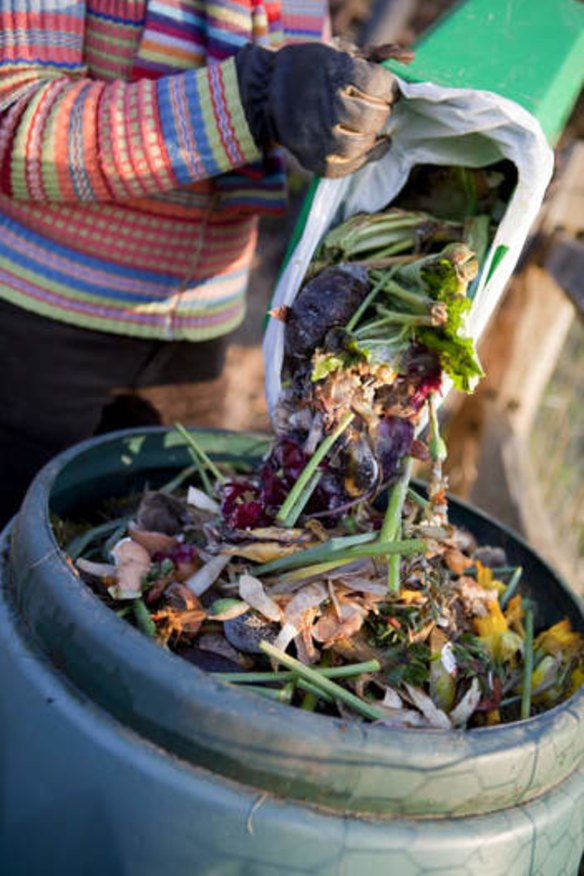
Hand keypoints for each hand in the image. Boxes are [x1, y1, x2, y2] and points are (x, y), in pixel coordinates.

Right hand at [235, 42, 396, 178]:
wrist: (268, 95)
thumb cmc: (309, 72)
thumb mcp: (335, 55)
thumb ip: (369, 60)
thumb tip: (410, 60)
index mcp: (334, 75)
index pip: (379, 85)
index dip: (389, 87)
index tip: (385, 88)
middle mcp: (328, 108)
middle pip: (374, 116)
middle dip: (382, 110)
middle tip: (378, 106)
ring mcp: (321, 138)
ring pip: (364, 144)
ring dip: (374, 134)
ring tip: (372, 125)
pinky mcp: (317, 161)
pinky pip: (351, 166)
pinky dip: (368, 156)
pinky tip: (374, 145)